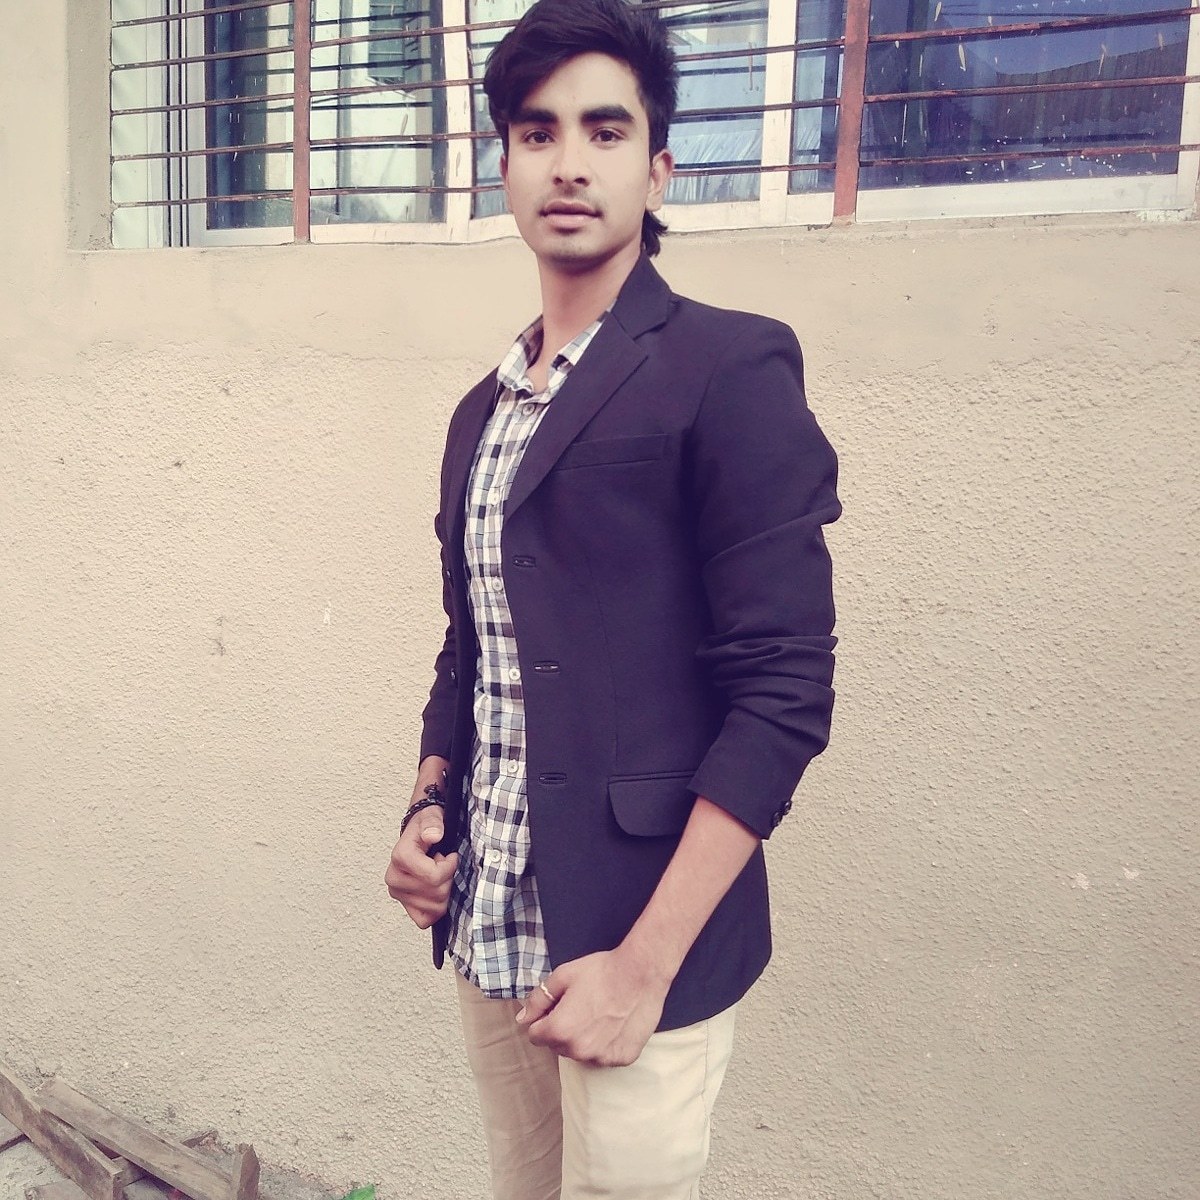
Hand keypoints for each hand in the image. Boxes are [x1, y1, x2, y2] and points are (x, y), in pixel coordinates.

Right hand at [385, 759, 457, 928]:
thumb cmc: (426, 827)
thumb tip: (433, 835)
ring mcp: (398, 895)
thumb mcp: (432, 817)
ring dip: (444, 892)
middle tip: (441, 864)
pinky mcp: (404, 906)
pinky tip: (436, 891)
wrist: (418, 834)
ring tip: (437, 874)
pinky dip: (436, 909)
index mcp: (400, 858)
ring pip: (435, 908)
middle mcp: (394, 879)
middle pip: (437, 894)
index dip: (449, 866)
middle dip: (448, 879)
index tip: (448, 855)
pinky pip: (425, 920)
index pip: (433, 877)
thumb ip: (433, 824)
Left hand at [516, 947, 672, 1066]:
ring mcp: (602, 1058)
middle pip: (558, 1045)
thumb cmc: (602, 971)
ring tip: (600, 1014)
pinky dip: (606, 1044)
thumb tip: (522, 1019)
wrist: (642, 972)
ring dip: (584, 1039)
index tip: (559, 1006)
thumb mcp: (563, 976)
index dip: (544, 1018)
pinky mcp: (622, 1058)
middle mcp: (579, 1050)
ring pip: (581, 1052)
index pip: (535, 1035)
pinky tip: (615, 1023)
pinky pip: (604, 1056)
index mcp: (560, 1030)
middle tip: (582, 1006)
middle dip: (564, 1029)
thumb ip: (539, 999)